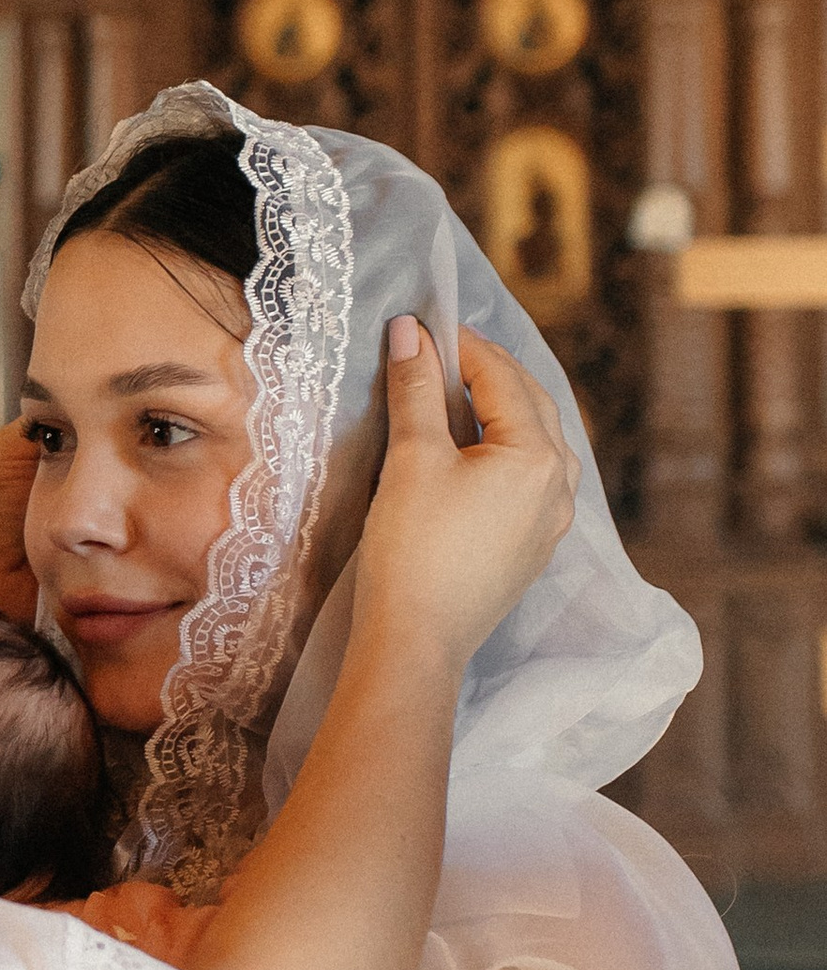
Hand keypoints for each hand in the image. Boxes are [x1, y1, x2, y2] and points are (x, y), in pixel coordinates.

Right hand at [352, 321, 575, 672]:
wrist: (417, 642)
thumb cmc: (413, 550)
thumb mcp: (412, 459)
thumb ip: (416, 389)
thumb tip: (411, 331)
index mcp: (536, 455)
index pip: (501, 377)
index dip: (461, 345)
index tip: (423, 326)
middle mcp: (559, 483)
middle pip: (530, 403)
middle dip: (487, 371)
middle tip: (439, 352)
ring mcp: (552, 518)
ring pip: (537, 441)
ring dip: (501, 409)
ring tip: (456, 394)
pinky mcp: (535, 546)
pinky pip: (532, 477)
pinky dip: (505, 448)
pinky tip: (473, 451)